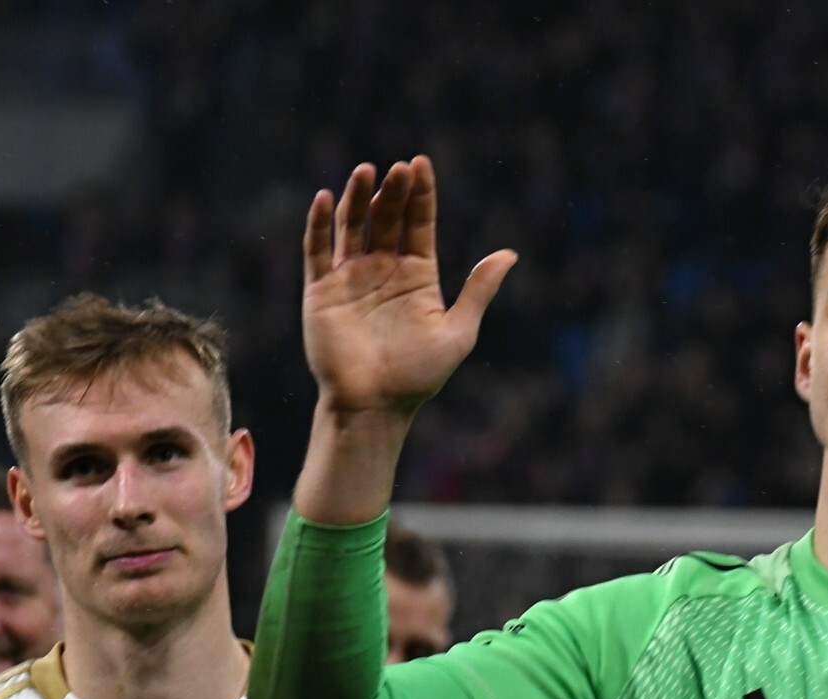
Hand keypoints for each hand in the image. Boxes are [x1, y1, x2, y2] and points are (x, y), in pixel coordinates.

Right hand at [302, 157, 516, 421]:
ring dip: (358, 198)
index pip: (419, 223)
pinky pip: (317, 250)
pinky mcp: (321, 290)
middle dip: (392, 191)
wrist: (374, 406)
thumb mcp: (458, 331)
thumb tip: (510, 254)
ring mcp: (351, 277)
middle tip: (399, 168)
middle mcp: (383, 269)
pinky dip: (320, 224)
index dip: (420, 194)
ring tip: (366, 171)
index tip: (421, 164)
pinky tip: (327, 199)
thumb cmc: (418, 376)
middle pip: (386, 218)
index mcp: (417, 275)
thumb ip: (478, 291)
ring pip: (352, 226)